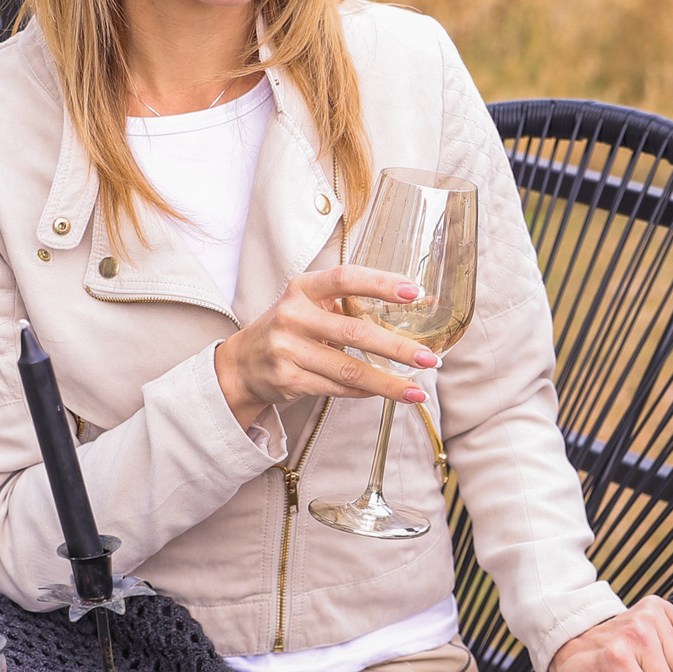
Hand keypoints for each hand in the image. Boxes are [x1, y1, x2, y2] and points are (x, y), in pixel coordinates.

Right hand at [215, 265, 437, 429]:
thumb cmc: (291, 328)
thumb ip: (353, 302)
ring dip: (389, 383)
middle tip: (429, 358)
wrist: (243, 363)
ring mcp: (287, 349)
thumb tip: (417, 300)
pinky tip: (385, 392)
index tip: (415, 293)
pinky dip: (365, 392)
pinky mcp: (288, 379)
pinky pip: (337, 389)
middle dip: (397, 348)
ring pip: (349, 370)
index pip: (345, 278)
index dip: (381, 283)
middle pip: (354, 332)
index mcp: (303, 289)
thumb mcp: (312, 305)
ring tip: (418, 390)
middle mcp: (293, 316)